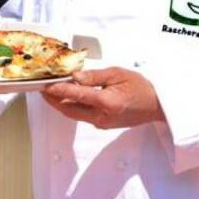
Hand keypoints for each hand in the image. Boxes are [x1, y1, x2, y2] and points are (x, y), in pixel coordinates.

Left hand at [40, 66, 163, 128]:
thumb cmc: (141, 87)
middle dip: (53, 100)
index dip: (58, 90)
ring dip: (61, 104)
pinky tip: (68, 97)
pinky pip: (83, 115)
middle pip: (70, 110)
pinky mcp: (103, 124)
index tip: (45, 85)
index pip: (76, 96)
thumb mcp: (118, 74)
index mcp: (107, 102)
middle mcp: (102, 116)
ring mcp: (102, 123)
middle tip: (42, 90)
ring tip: (50, 92)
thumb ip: (94, 76)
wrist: (156, 105)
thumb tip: (74, 77)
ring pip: (75, 114)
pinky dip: (73, 106)